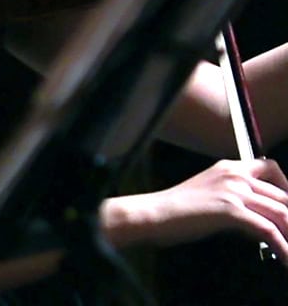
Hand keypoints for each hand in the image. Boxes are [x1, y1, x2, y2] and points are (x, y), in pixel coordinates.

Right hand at [105, 158, 287, 262]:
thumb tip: (259, 217)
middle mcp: (234, 175)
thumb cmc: (175, 210)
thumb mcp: (208, 193)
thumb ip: (234, 197)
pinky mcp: (230, 211)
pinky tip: (286, 259)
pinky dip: (283, 248)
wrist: (154, 214)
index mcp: (228, 167)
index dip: (287, 187)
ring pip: (281, 213)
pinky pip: (268, 230)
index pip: (271, 168)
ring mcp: (233, 191)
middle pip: (282, 196)